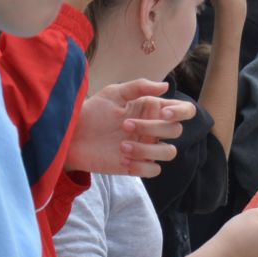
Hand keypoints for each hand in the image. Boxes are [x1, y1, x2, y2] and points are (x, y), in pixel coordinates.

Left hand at [65, 80, 194, 176]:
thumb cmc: (93, 111)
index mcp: (153, 109)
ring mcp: (147, 148)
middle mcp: (154, 129)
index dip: (181, 112)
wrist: (73, 135)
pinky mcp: (137, 166)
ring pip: (169, 152)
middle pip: (175, 131)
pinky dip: (141, 166)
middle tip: (124, 125)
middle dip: (152, 128)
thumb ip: (139, 87)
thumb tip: (165, 86)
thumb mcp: (114, 93)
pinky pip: (153, 170)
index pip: (184, 110)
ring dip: (147, 150)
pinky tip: (122, 160)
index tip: (164, 113)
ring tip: (122, 146)